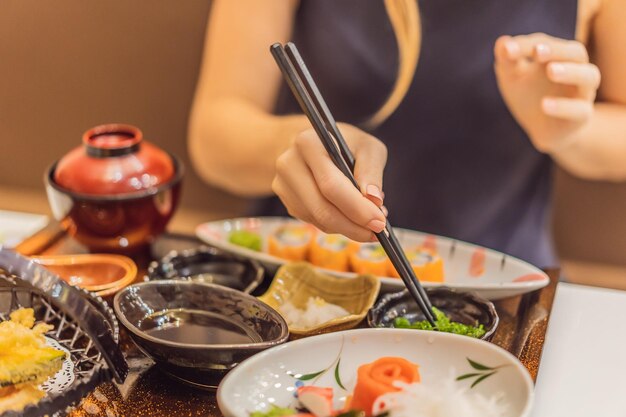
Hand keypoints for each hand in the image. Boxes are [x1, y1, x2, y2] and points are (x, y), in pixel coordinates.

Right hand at [272, 123, 387, 240]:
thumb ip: (371, 170)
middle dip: (353, 225)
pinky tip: (349, 216)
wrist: (316, 145)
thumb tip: (374, 199)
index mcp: (308, 144)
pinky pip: (313, 221)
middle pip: (321, 208)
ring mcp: (283, 184)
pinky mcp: (286, 200)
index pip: (331, 185)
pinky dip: (335, 225)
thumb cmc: (346, 144)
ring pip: (318, 219)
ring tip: (367, 222)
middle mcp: (289, 163)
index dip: (357, 208)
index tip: (380, 222)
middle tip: (377, 232)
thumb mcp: (367, 147)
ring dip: (346, 227)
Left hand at [494, 33, 600, 152]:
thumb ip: (507, 62)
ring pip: (589, 76)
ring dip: (570, 71)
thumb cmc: (529, 98)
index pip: (544, 44)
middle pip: (576, 52)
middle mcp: (576, 70)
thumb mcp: (512, 80)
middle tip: (537, 51)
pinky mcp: (582, 116)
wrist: (542, 130)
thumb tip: (502, 42)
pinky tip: (544, 105)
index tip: (507, 50)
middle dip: (556, 50)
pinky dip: (563, 106)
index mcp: (558, 57)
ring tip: (550, 71)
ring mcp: (583, 93)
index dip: (526, 45)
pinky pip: (579, 110)